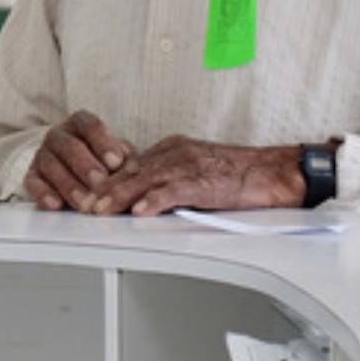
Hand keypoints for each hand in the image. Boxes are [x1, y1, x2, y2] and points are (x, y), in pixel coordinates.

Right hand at [23, 111, 136, 211]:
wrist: (74, 171)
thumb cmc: (101, 161)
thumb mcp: (117, 156)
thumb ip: (126, 160)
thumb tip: (135, 171)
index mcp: (80, 124)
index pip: (90, 126)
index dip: (103, 143)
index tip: (116, 162)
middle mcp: (58, 135)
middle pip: (70, 147)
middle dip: (86, 167)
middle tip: (100, 184)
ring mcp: (42, 154)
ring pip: (51, 165)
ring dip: (69, 185)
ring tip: (85, 203)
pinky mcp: (31, 175)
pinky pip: (33, 182)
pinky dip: (43, 193)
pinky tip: (56, 204)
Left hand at [91, 136, 302, 216]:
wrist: (273, 172)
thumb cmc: (239, 175)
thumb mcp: (197, 169)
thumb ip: (171, 178)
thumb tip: (146, 196)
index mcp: (174, 149)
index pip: (133, 164)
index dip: (110, 180)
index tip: (91, 193)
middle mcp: (177, 153)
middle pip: (132, 171)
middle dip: (106, 189)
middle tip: (86, 205)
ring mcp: (190, 166)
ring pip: (146, 179)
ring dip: (120, 196)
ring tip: (101, 210)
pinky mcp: (204, 182)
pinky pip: (174, 191)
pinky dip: (155, 201)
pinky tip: (140, 211)